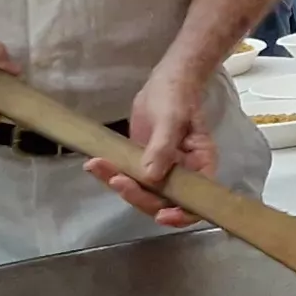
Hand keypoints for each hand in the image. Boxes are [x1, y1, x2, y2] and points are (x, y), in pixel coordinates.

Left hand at [91, 57, 217, 224]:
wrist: (165, 80)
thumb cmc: (176, 96)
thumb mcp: (172, 118)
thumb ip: (163, 147)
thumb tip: (151, 177)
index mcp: (200, 166)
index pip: (196, 202)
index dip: (181, 214)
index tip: (162, 214)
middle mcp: (183, 174)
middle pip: (163, 201)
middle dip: (139, 196)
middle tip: (117, 181)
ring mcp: (162, 171)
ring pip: (143, 191)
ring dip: (120, 185)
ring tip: (98, 168)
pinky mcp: (143, 164)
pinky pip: (129, 176)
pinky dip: (111, 173)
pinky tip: (94, 165)